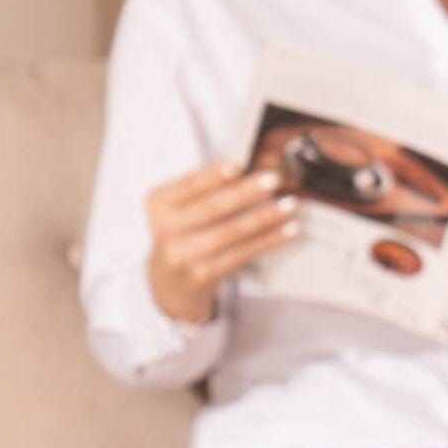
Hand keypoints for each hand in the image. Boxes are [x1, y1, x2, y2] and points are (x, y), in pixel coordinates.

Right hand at [146, 162, 299, 324]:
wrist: (171, 282)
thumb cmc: (185, 233)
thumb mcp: (182, 207)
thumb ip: (206, 189)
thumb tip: (248, 171)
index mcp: (159, 203)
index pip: (188, 185)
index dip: (213, 176)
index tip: (237, 165)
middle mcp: (166, 229)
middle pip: (211, 208)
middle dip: (245, 193)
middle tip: (273, 179)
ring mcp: (184, 256)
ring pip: (231, 233)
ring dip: (265, 217)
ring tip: (289, 205)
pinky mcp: (205, 276)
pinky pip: (243, 254)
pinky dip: (269, 240)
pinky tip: (288, 231)